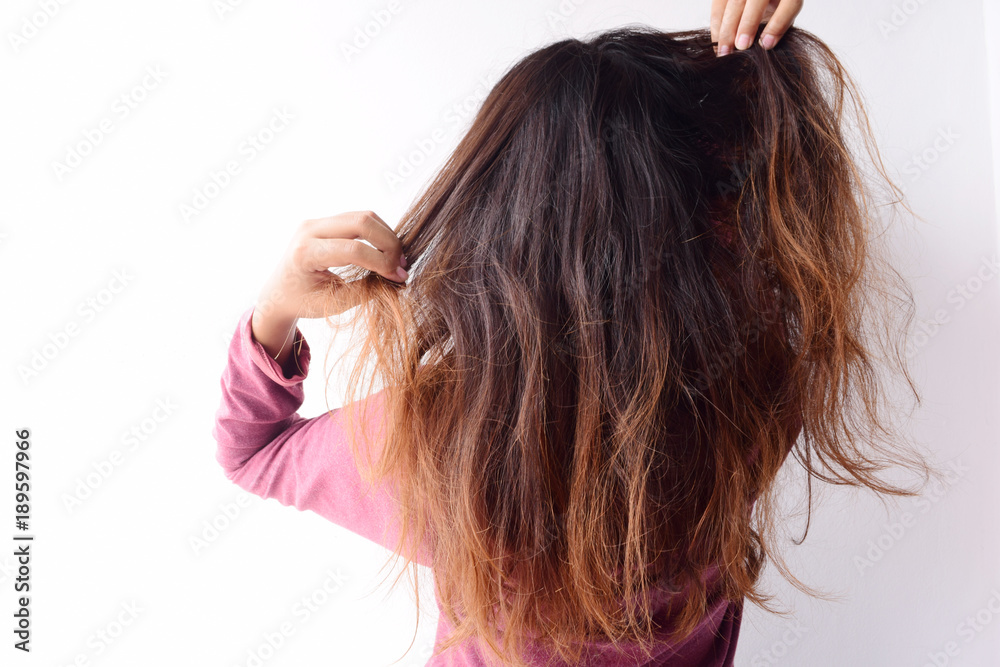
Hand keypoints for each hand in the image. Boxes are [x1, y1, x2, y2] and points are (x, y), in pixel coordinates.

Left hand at [251, 211, 406, 367]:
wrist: (278, 292)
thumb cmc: (303, 302)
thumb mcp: (334, 303)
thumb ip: (365, 290)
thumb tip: (397, 278)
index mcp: (305, 254)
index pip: (354, 250)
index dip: (383, 262)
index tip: (399, 277)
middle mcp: (309, 230)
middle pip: (361, 222)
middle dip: (389, 243)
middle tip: (402, 265)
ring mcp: (316, 222)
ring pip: (363, 216)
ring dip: (386, 235)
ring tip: (396, 259)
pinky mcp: (325, 221)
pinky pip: (358, 218)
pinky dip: (377, 232)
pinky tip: (385, 251)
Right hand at [710, 0, 802, 55]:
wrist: (760, 1)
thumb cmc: (776, 9)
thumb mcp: (783, 16)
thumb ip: (779, 27)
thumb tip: (765, 46)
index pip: (789, 4)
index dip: (778, 24)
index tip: (766, 44)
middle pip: (756, 0)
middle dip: (746, 24)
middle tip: (740, 48)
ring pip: (734, 3)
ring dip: (726, 28)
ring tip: (724, 51)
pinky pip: (718, 5)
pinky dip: (716, 25)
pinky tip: (718, 42)